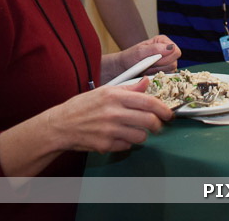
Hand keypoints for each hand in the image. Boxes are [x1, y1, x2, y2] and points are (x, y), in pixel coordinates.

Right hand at [47, 78, 172, 152]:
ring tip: (134, 131)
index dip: (163, 109)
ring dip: (142, 135)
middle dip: (158, 125)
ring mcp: (110, 130)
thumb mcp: (104, 91)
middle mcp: (114, 113)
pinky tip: (119, 137)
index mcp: (115, 96)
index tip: (168, 114)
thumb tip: (146, 82)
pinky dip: (127, 143)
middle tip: (157, 126)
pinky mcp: (105, 145)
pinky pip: (127, 146)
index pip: (148, 102)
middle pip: (149, 121)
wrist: (60, 126)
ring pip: (141, 136)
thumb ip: (128, 88)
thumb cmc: (82, 106)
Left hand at [122, 35, 181, 74]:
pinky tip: (148, 72)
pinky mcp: (164, 71)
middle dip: (160, 66)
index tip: (154, 60)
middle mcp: (167, 50)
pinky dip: (156, 76)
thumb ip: (156, 48)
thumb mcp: (140, 51)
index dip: (166, 58)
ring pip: (170, 70)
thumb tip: (171, 47)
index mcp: (163, 41)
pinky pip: (166, 76)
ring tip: (146, 68)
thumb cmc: (129, 57)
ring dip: (157, 71)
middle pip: (174, 62)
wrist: (123, 67)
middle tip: (147, 65)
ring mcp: (166, 61)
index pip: (176, 51)